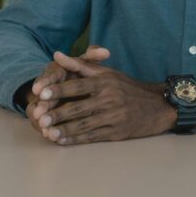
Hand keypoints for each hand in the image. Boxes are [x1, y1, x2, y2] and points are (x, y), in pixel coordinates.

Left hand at [32, 51, 174, 144]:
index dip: (58, 90)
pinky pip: (92, 136)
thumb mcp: (107, 72)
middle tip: (38, 117)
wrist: (157, 106)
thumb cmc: (127, 87)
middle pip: (78, 107)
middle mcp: (109, 99)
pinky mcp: (116, 133)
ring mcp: (113, 117)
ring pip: (84, 124)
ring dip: (63, 129)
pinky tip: (62, 140)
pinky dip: (76, 139)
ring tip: (46, 132)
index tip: (40, 93)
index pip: (77, 86)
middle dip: (57, 113)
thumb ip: (80, 65)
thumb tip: (57, 55)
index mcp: (105, 82)